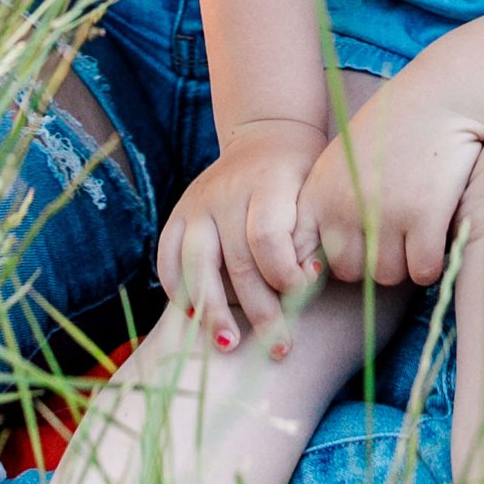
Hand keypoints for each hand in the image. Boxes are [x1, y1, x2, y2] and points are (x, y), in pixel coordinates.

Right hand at [158, 120, 327, 347]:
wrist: (267, 136)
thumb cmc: (302, 178)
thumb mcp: (316, 194)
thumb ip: (311, 234)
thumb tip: (307, 282)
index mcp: (267, 184)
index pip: (268, 238)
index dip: (287, 274)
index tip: (306, 292)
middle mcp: (226, 194)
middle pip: (236, 262)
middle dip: (260, 311)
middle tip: (280, 347)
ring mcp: (197, 204)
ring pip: (196, 265)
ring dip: (212, 311)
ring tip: (228, 345)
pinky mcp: (178, 214)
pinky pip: (167, 258)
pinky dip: (177, 290)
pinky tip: (193, 318)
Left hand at [297, 65, 483, 291]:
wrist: (441, 96)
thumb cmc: (394, 129)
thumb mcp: (343, 161)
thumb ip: (328, 206)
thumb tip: (319, 267)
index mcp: (318, 193)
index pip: (299, 254)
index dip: (321, 267)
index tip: (350, 253)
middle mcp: (342, 207)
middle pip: (349, 272)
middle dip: (373, 262)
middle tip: (394, 236)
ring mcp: (382, 214)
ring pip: (387, 276)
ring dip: (405, 262)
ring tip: (416, 229)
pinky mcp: (423, 218)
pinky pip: (422, 270)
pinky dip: (432, 262)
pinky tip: (438, 233)